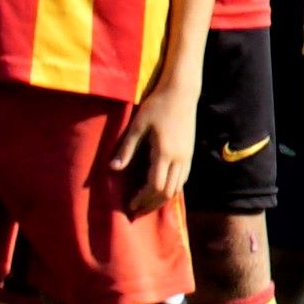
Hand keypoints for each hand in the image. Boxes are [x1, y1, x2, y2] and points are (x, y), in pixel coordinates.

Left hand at [104, 82, 199, 211]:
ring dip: (162, 199)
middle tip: (135, 210)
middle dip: (151, 204)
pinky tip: (160, 191)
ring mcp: (187, 156)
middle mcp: (179, 158)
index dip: (142, 198)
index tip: (129, 204)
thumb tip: (113, 168)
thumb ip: (127, 148)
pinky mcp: (190, 153)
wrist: (181, 92)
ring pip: (177, 187)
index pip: (155, 185)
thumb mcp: (137, 126)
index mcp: (165, 152)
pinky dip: (172, 189)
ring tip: (146, 204)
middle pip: (167, 192)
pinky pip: (183, 179)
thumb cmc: (157, 106)